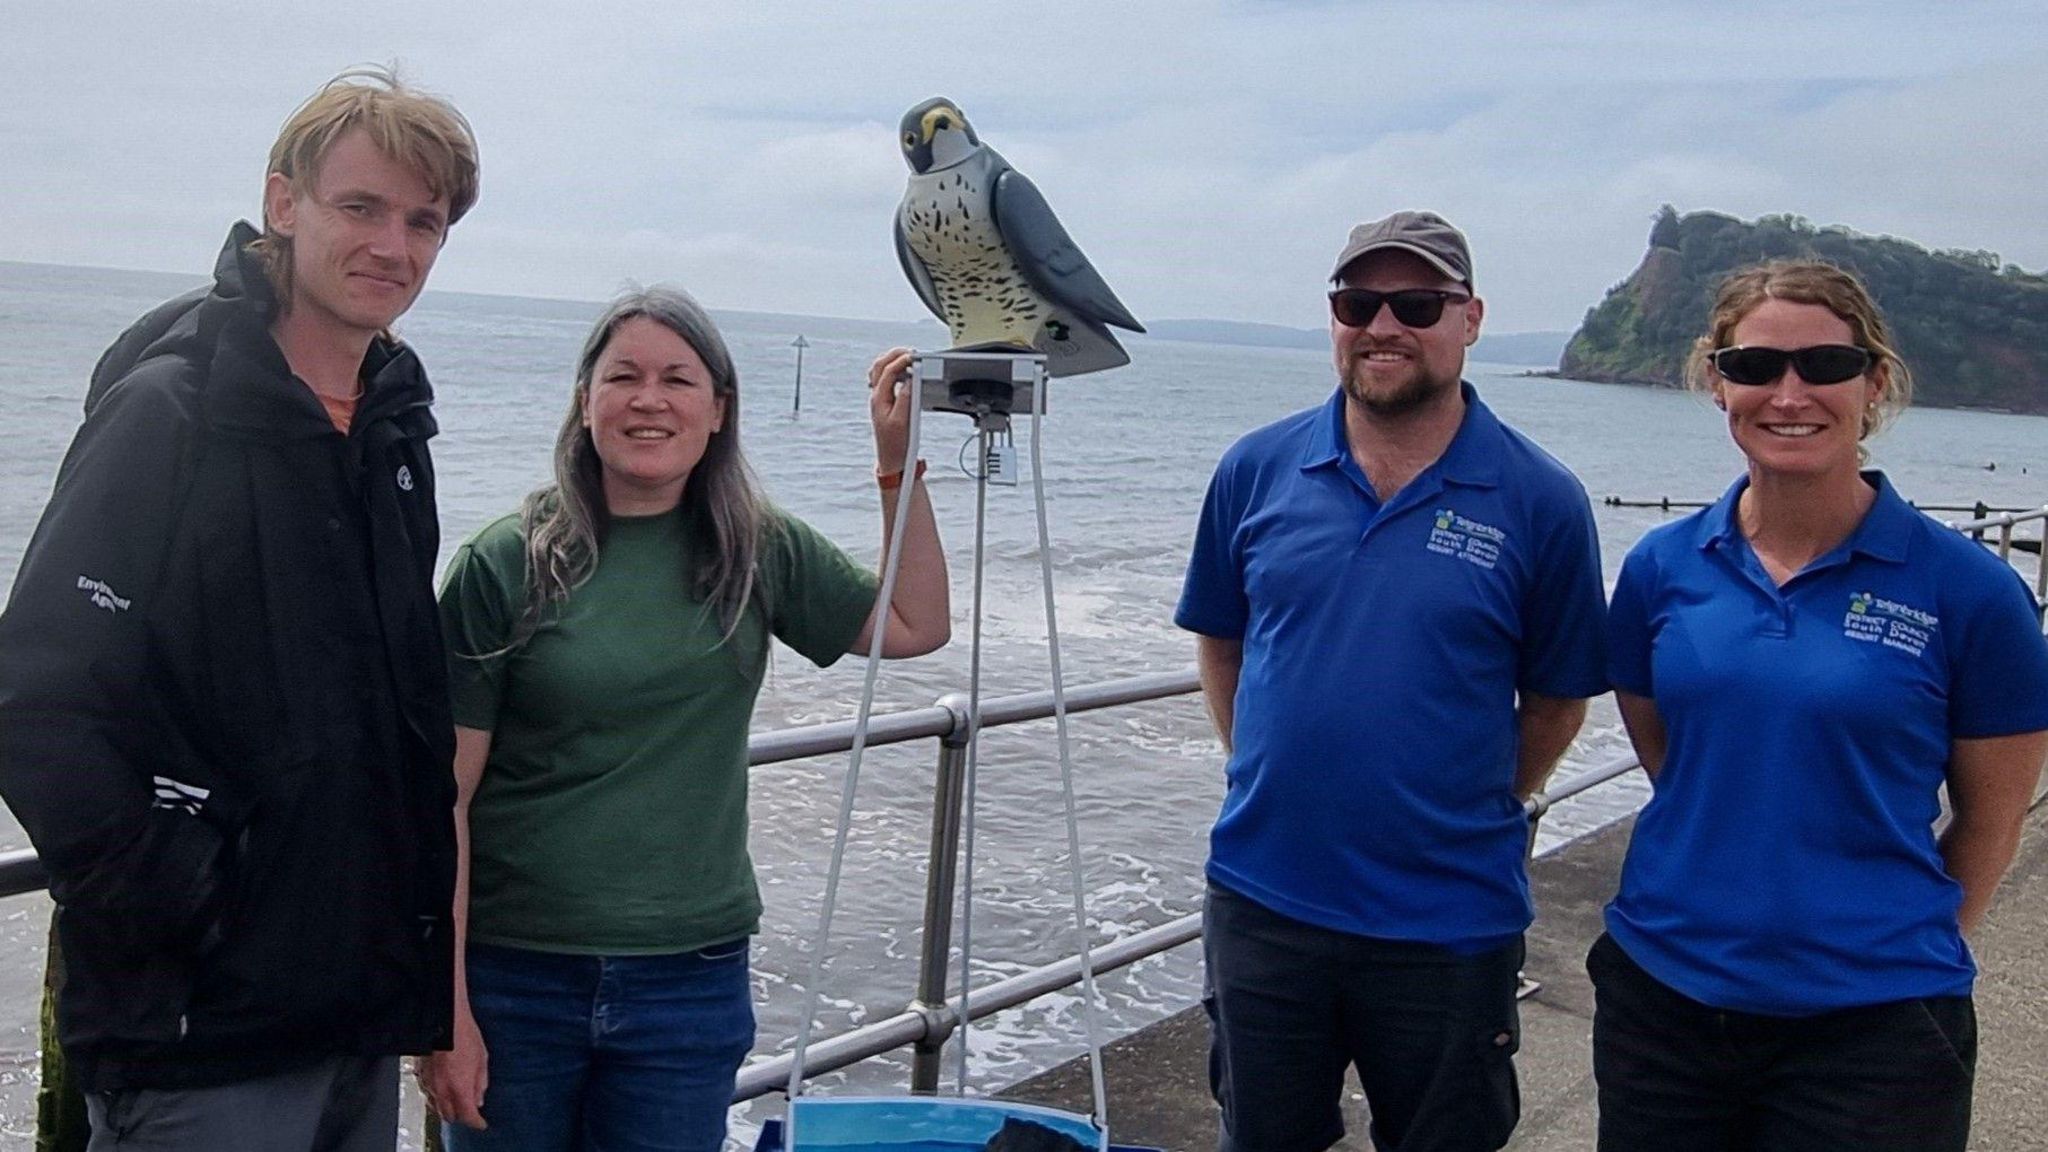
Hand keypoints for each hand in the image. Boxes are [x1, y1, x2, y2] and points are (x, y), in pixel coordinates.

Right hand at [418, 1007, 488, 1129]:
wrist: (443, 1018)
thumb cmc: (464, 1034)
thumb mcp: (482, 1059)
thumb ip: (480, 1082)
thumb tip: (479, 1098)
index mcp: (460, 1087)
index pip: (468, 1116)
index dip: (476, 1122)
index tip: (482, 1123)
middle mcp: (442, 1089)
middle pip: (450, 1116)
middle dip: (462, 1117)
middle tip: (471, 1112)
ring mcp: (429, 1083)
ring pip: (437, 1107)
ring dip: (448, 1108)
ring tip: (458, 1103)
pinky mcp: (420, 1075)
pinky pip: (428, 1094)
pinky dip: (437, 1097)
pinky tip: (444, 1091)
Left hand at [867, 347, 915, 469]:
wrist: (891, 460)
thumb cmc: (896, 444)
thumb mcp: (903, 421)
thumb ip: (906, 398)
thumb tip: (911, 379)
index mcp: (879, 399)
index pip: (888, 371)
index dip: (902, 361)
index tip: (916, 356)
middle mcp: (877, 396)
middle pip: (881, 365)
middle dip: (895, 355)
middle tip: (911, 352)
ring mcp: (879, 398)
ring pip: (880, 370)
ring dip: (893, 360)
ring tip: (908, 358)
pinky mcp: (885, 402)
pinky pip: (885, 379)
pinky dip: (893, 371)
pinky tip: (903, 373)